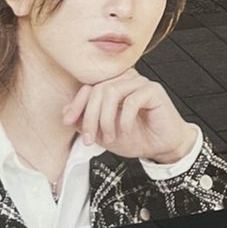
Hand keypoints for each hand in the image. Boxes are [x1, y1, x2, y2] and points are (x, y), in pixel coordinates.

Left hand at [62, 68, 196, 164]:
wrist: (161, 148)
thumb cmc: (136, 137)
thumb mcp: (102, 133)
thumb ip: (85, 121)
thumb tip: (65, 112)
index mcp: (112, 85)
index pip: (88, 87)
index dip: (76, 104)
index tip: (68, 122)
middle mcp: (125, 79)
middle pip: (98, 90)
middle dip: (90, 117)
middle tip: (91, 138)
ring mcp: (140, 83)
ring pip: (112, 92)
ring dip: (106, 119)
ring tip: (110, 137)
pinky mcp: (154, 91)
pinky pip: (132, 100)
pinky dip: (124, 120)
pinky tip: (125, 131)